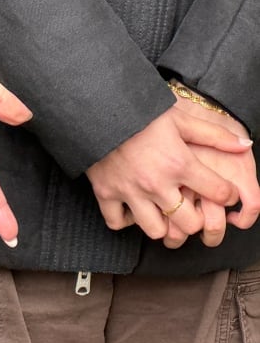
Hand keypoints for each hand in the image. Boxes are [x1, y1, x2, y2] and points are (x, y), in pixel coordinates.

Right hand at [86, 104, 251, 240]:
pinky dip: (126, 220)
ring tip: (162, 213)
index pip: (219, 193)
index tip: (222, 192)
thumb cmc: (140, 114)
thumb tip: (245, 145)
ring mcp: (130, 192)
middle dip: (196, 221)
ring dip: (163, 225)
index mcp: (179, 163)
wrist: (97, 111)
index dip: (227, 194)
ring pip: (155, 230)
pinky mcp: (105, 194)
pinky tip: (132, 210)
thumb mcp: (180, 119)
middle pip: (188, 224)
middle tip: (192, 211)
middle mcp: (156, 184)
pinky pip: (117, 222)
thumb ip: (214, 135)